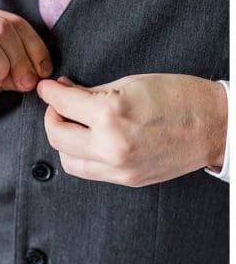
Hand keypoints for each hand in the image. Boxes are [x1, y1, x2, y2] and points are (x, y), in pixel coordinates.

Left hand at [40, 73, 226, 186]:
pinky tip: (90, 141)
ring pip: (68, 159)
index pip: (62, 104)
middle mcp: (110, 145)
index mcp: (111, 114)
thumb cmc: (180, 97)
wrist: (218, 125)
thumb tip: (63, 92)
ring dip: (64, 141)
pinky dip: (82, 155)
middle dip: (52, 118)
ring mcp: (118, 167)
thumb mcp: (132, 83)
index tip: (46, 89)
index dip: (50, 93)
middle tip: (58, 107)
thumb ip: (92, 91)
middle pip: (56, 136)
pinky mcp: (126, 180)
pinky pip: (89, 171)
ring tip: (75, 125)